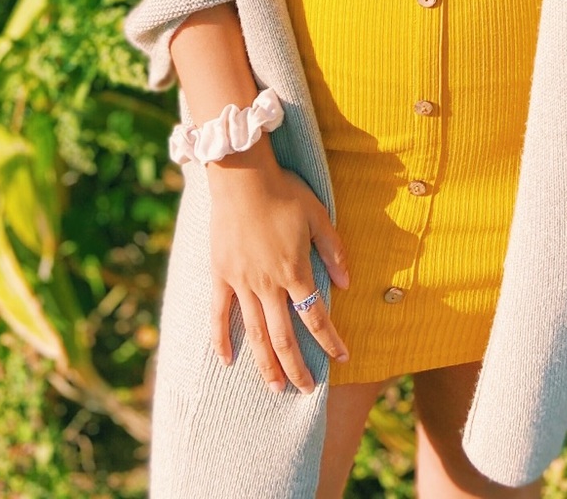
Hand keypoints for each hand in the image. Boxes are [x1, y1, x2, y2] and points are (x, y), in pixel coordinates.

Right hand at [207, 155, 350, 392]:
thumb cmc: (284, 192)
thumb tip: (347, 284)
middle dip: (298, 366)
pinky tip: (229, 360)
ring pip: (255, 332)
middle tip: (307, 389)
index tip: (341, 359)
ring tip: (275, 388)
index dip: (330, 341)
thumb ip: (333, 251)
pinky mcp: (220, 274)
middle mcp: (268, 283)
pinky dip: (222, 338)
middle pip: (284, 336)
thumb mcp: (319, 216)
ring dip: (266, 363)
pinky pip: (220, 313)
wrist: (242, 177)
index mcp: (295, 270)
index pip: (316, 317)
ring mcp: (242, 281)